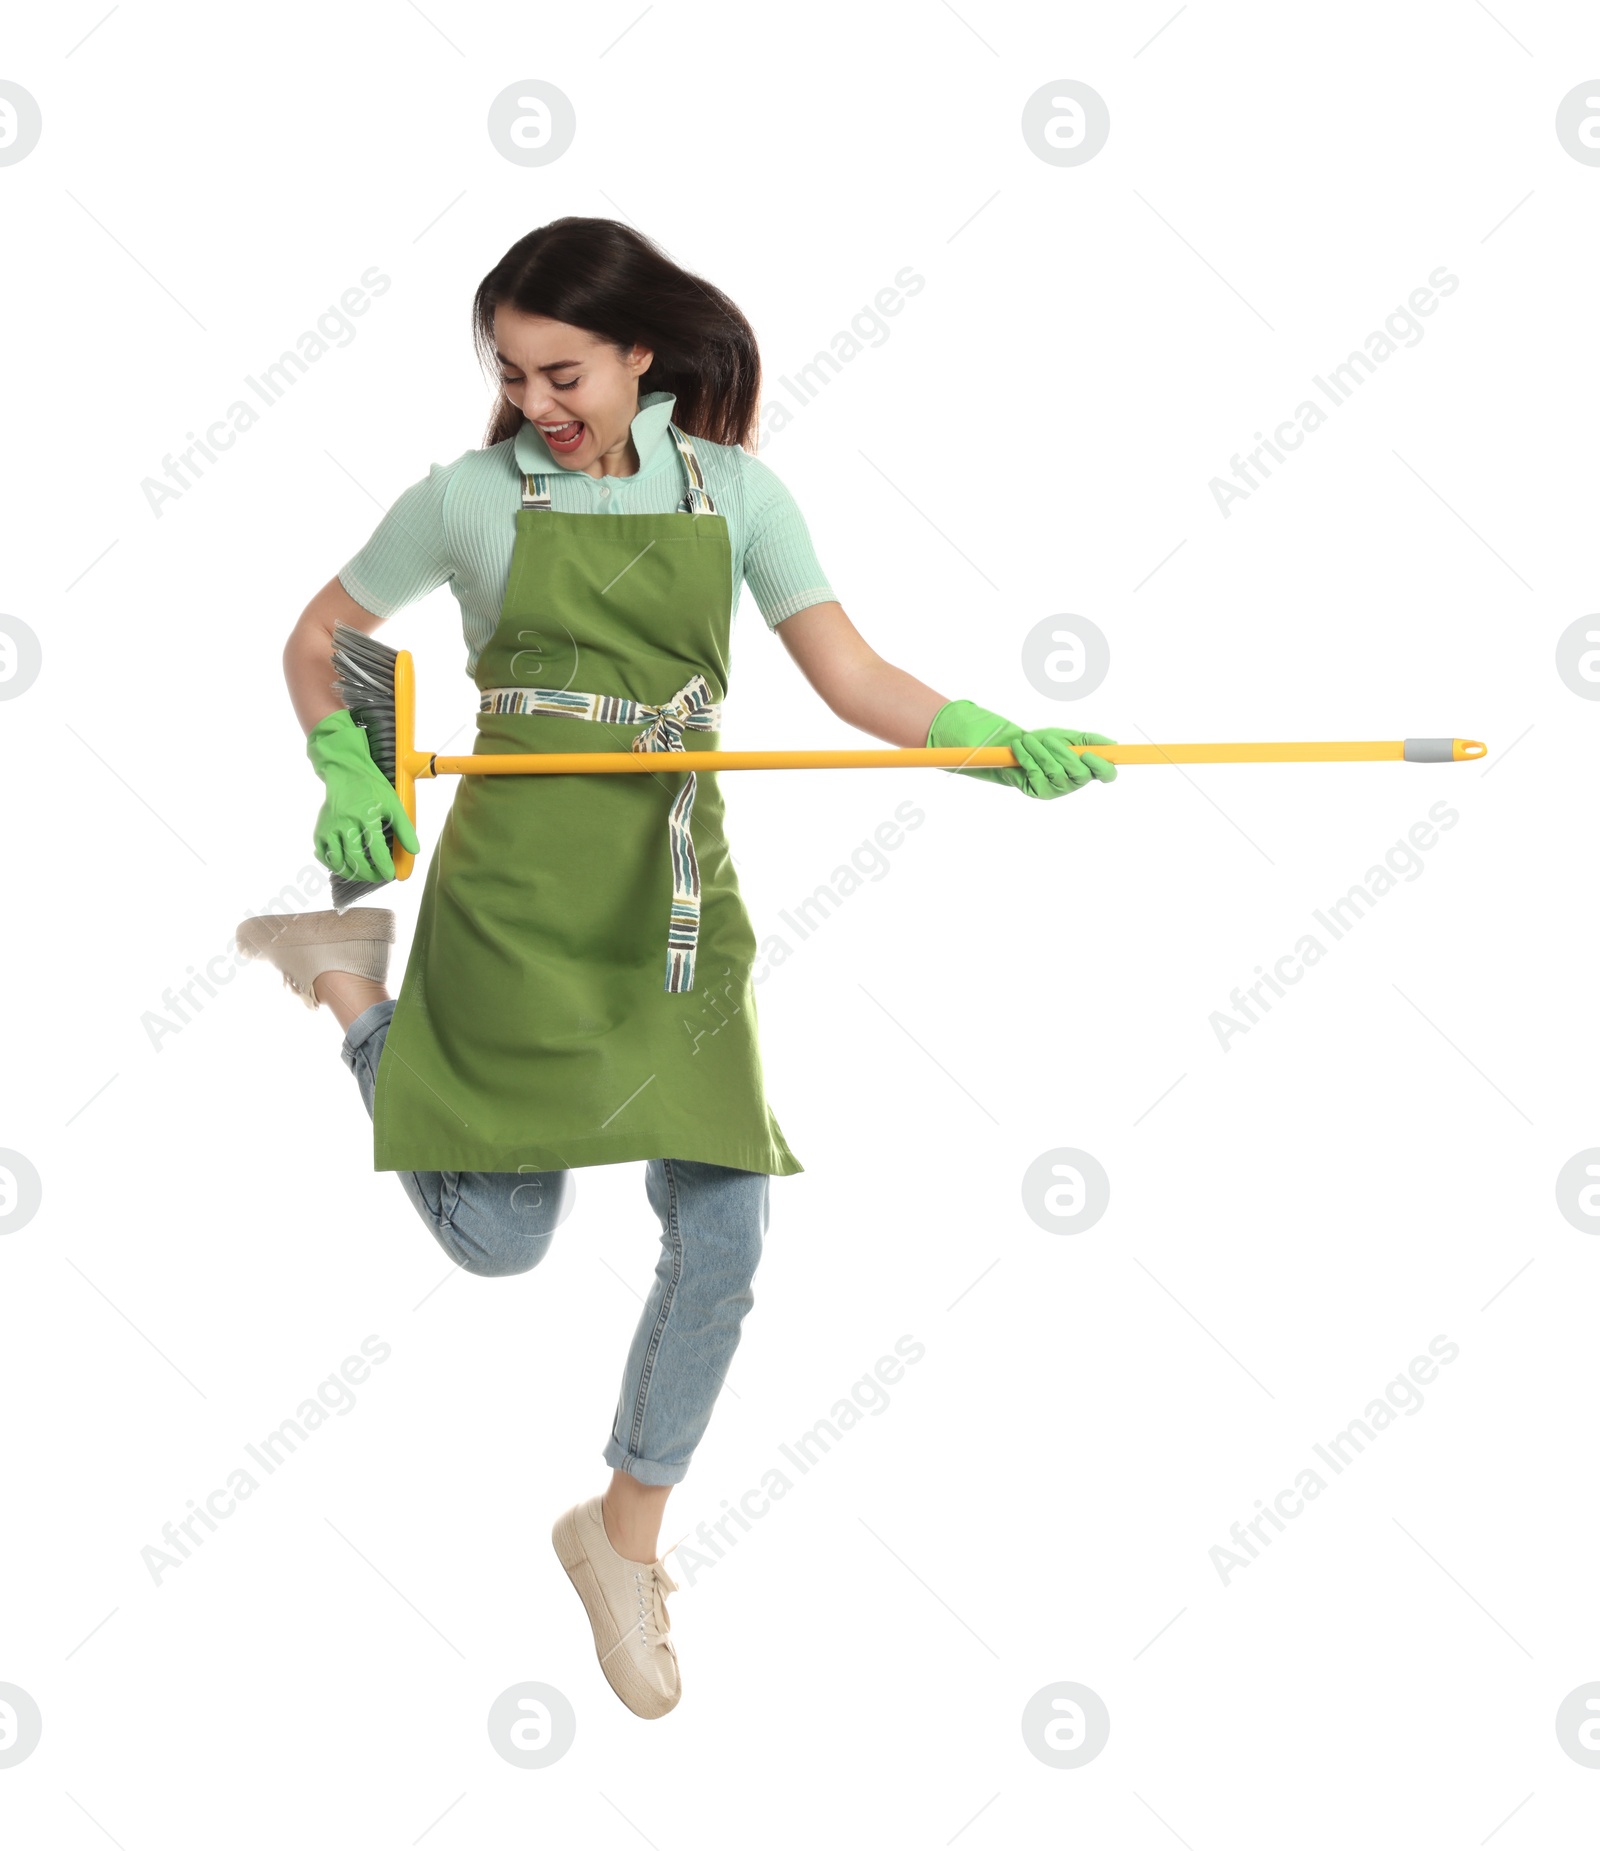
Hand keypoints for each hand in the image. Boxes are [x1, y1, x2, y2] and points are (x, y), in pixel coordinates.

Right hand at [305, 708, 419, 880]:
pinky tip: (346, 867)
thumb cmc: (372, 789)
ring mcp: (329, 827)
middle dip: (369, 874)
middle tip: (378, 877)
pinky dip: (333, 865)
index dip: (384, 866)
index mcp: (365, 815)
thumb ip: (405, 829)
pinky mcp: (319, 830)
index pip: (376, 849)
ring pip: (338, 861)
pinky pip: (323, 855)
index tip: (390, 875)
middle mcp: (345, 822)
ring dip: (352, 873)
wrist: (345, 773)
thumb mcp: (393, 805)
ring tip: (364, 874)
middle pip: (355, 859)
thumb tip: (415, 851)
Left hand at [926, 699, 1116, 798]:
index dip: (1101, 767)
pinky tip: (1019, 747)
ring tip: (1028, 740)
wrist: (1018, 748)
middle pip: (1080, 774)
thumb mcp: (1070, 736)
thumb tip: (1112, 745)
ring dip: (1040, 752)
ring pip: (1054, 771)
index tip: (1088, 754)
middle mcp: (1075, 783)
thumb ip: (1090, 740)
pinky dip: (1026, 757)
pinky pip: (1035, 773)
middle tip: (1049, 740)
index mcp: (1088, 769)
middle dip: (1063, 754)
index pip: (1107, 775)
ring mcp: (1056, 789)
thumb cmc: (1046, 743)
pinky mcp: (1038, 791)